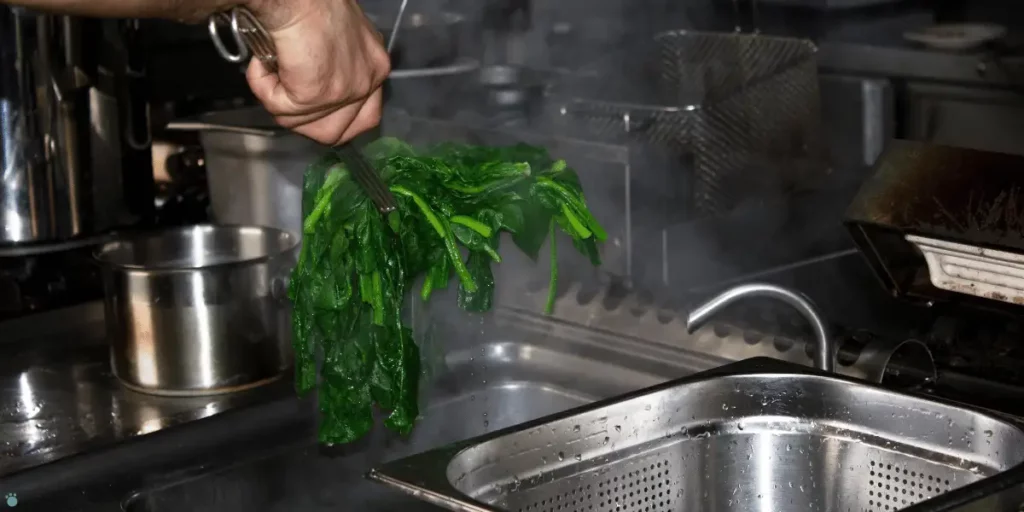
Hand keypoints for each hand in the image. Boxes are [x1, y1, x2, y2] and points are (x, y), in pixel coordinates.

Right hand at [246, 0, 389, 144]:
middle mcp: (369, 80)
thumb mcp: (336, 32)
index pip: (366, 115)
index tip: (312, 110)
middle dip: (305, 121)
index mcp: (375, 65)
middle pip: (338, 131)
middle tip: (284, 98)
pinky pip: (281, 110)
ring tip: (270, 72)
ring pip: (306, 125)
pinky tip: (262, 65)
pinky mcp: (316, 95)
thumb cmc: (308, 1)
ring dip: (280, 104)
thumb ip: (334, 60)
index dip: (334, 118)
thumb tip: (310, 80)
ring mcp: (345, 90)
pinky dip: (264, 89)